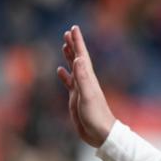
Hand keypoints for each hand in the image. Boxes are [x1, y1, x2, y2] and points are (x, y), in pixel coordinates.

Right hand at [56, 25, 115, 147]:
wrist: (101, 133)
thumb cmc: (96, 115)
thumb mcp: (87, 95)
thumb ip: (82, 78)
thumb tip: (78, 59)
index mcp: (88, 78)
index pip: (82, 56)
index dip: (77, 42)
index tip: (73, 28)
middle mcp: (85, 81)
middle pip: (78, 58)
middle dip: (73, 45)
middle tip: (68, 31)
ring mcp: (81, 89)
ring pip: (74, 68)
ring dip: (69, 57)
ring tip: (64, 45)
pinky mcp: (76, 98)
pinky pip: (69, 82)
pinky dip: (64, 75)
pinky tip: (60, 70)